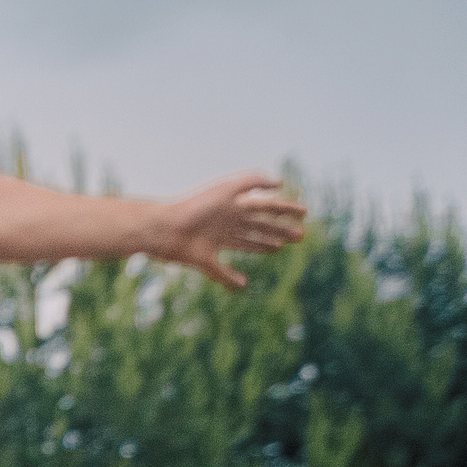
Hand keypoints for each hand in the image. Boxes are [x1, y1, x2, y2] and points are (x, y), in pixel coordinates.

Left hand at [152, 172, 306, 288]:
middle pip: (258, 226)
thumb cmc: (192, 207)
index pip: (265, 207)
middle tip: (299, 236)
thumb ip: (252, 182)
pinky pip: (220, 271)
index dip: (285, 210)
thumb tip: (280, 184)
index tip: (304, 214)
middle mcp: (225, 223)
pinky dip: (231, 278)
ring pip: (244, 244)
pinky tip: (243, 284)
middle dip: (279, 229)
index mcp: (232, 206)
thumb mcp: (224, 189)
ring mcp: (214, 241)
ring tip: (279, 248)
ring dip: (263, 245)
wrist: (161, 227)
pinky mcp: (202, 259)